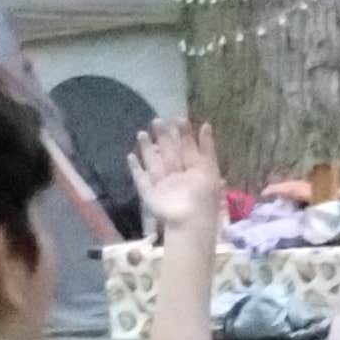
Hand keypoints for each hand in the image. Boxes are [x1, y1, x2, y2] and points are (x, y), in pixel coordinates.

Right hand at [132, 118, 223, 237]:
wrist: (189, 220)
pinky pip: (141, 180)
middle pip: (169, 154)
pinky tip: (130, 156)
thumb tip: (205, 124)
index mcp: (193, 172)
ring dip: (147, 149)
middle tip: (157, 120)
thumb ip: (206, 147)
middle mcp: (178, 178)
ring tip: (142, 133)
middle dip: (164, 138)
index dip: (183, 134)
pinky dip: (135, 169)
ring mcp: (163, 186)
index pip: (187, 149)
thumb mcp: (209, 168)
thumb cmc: (202, 194)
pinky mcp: (149, 195)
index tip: (177, 118)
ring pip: (154, 164)